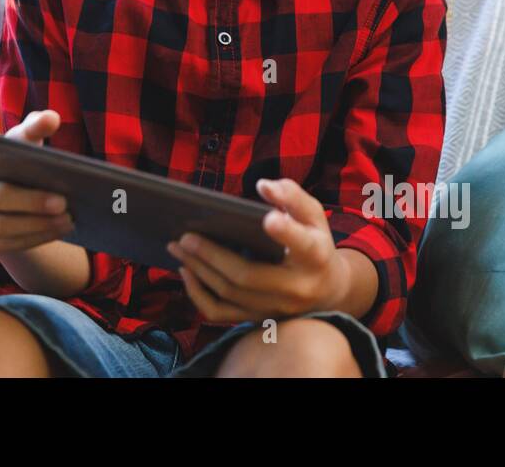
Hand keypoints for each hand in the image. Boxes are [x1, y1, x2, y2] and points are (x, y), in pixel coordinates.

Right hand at [0, 110, 75, 254]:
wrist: (4, 202)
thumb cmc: (13, 163)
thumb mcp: (23, 144)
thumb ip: (35, 127)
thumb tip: (51, 118)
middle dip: (29, 201)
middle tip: (62, 201)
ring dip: (36, 224)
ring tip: (67, 218)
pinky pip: (4, 245)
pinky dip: (33, 238)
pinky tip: (56, 230)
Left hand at [165, 177, 347, 322]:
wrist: (327, 290)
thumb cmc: (314, 242)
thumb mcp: (314, 215)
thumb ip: (293, 197)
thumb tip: (265, 186)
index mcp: (315, 256)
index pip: (302, 245)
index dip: (286, 233)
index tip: (267, 218)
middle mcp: (296, 288)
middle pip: (249, 276)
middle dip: (213, 255)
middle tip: (185, 235)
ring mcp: (275, 308)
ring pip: (230, 294)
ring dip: (199, 270)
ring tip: (177, 246)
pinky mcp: (258, 318)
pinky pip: (221, 312)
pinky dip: (198, 293)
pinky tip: (185, 271)